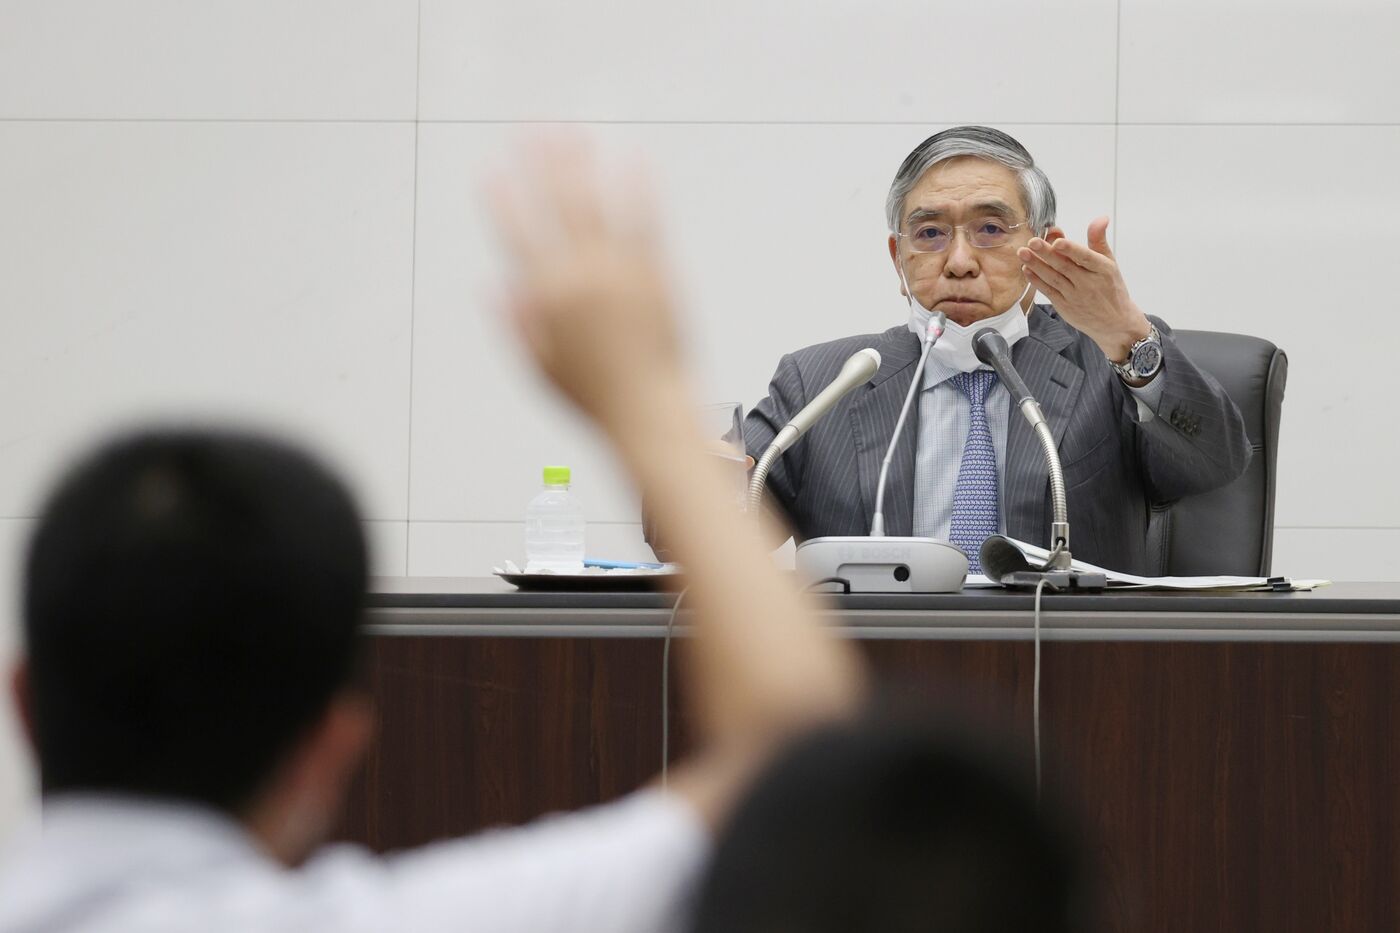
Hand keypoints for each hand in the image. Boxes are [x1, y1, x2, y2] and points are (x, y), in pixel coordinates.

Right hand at [486, 138, 683, 428]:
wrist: (651, 413)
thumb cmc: (596, 399)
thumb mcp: (541, 368)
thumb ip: (515, 323)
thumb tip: (492, 288)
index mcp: (545, 300)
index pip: (515, 237)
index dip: (500, 202)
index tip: (490, 171)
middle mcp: (579, 277)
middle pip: (554, 207)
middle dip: (540, 165)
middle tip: (530, 130)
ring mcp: (619, 271)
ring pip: (595, 204)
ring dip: (581, 163)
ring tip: (572, 131)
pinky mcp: (656, 274)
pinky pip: (645, 219)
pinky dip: (638, 186)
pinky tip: (634, 157)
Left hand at [1018, 216, 1149, 360]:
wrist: (1114, 323)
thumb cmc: (1111, 288)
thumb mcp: (1109, 262)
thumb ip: (1098, 240)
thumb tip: (1101, 218)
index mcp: (1102, 269)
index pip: (1086, 258)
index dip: (1071, 250)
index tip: (1058, 241)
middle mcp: (1088, 283)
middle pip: (1065, 267)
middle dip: (1047, 254)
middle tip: (1033, 241)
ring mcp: (1075, 296)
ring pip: (1053, 278)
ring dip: (1036, 265)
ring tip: (1023, 252)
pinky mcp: (1064, 306)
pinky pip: (1048, 291)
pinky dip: (1037, 280)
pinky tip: (1027, 268)